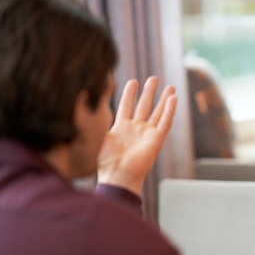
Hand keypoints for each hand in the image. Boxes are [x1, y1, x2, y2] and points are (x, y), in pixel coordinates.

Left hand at [98, 76, 176, 195]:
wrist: (117, 175)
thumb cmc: (105, 161)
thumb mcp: (96, 135)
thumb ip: (94, 120)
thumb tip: (82, 103)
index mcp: (121, 129)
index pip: (126, 106)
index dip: (129, 94)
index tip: (133, 81)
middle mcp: (135, 130)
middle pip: (144, 107)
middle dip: (149, 93)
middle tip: (153, 79)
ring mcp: (146, 135)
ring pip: (157, 113)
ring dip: (163, 100)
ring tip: (170, 87)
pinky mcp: (156, 140)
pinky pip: (165, 123)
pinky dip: (170, 111)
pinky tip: (173, 99)